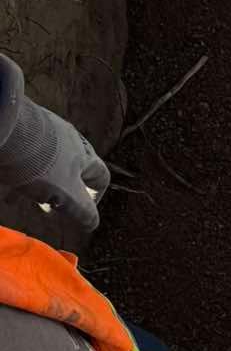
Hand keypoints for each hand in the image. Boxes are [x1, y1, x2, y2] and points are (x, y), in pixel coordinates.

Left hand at [0, 56, 110, 234]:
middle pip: (71, 171)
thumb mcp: (65, 195)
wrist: (6, 127)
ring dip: (36, 182)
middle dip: (59, 192)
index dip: (94, 198)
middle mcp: (69, 140)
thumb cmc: (39, 163)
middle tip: (45, 206)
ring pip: (47, 163)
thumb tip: (93, 224)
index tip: (79, 211)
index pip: (101, 178)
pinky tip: (7, 177)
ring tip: (20, 196)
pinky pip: (27, 152)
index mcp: (84, 156)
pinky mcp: (25, 126)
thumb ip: (82, 211)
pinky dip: (20, 169)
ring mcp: (46, 131)